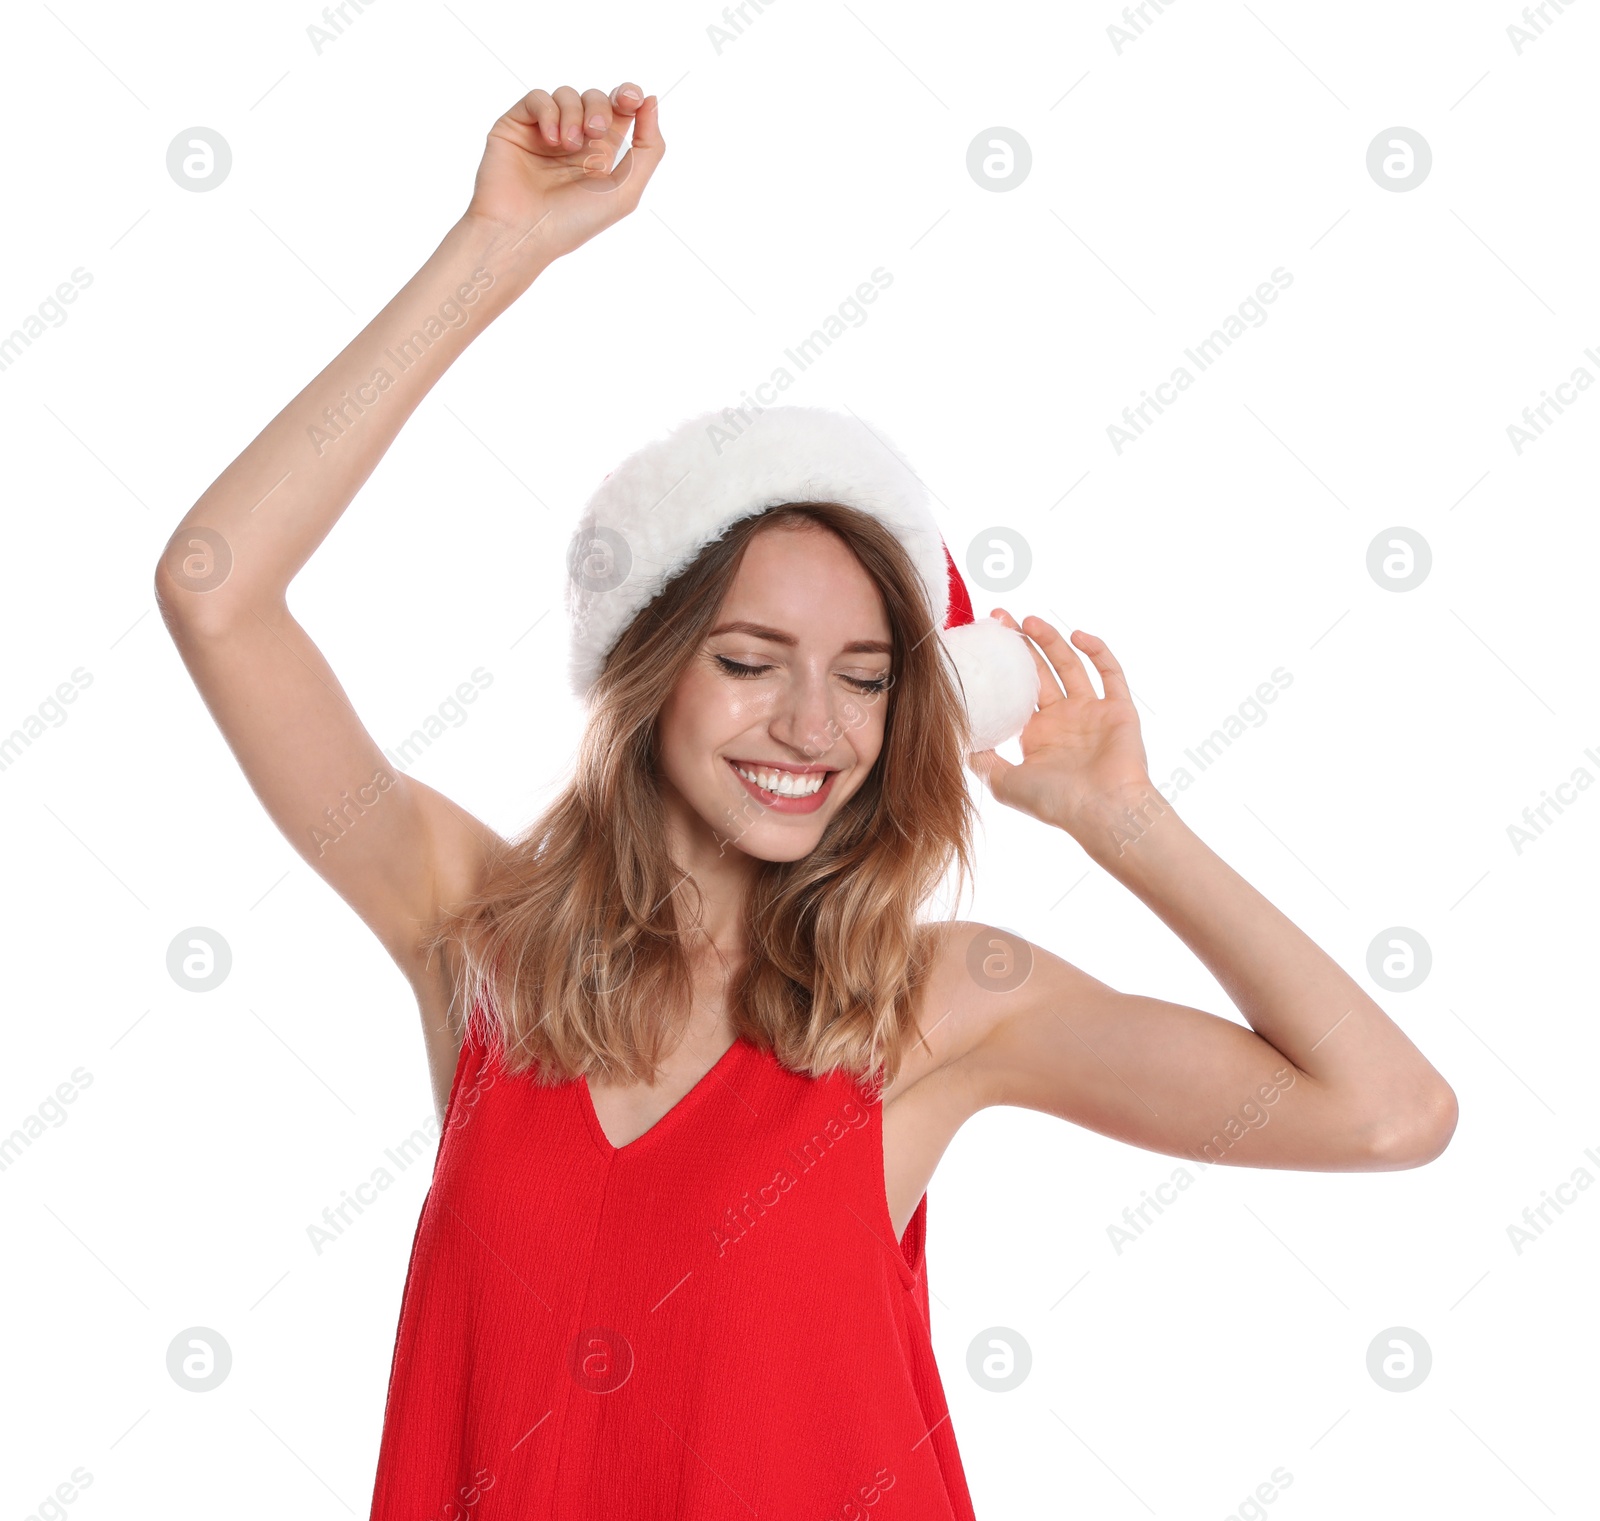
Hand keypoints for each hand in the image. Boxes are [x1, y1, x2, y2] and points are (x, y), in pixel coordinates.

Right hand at [464, 83, 664, 269]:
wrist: (523, 232)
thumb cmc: (572, 222)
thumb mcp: (625, 192)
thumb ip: (648, 149)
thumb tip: (652, 101)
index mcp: (599, 157)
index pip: (619, 112)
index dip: (628, 97)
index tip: (633, 99)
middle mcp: (573, 143)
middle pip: (596, 99)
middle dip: (601, 107)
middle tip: (595, 131)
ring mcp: (544, 133)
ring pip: (567, 94)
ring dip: (574, 114)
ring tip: (567, 146)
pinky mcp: (516, 126)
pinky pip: (538, 97)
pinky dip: (548, 113)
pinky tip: (550, 140)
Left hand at [967, 612, 1154, 835]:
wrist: (1104, 812)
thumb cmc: (1056, 802)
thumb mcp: (1006, 783)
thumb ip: (982, 761)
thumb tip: (956, 740)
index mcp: (1039, 735)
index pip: (1016, 692)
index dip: (1001, 669)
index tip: (984, 644)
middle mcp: (1064, 720)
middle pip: (1040, 672)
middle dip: (1021, 644)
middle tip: (999, 618)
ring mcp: (1093, 713)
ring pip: (1071, 666)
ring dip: (1052, 641)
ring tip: (1028, 620)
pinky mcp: (1120, 709)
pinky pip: (1111, 673)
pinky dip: (1098, 651)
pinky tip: (1077, 636)